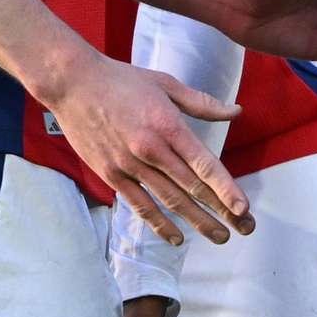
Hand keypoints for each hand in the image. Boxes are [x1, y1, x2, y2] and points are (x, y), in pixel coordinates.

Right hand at [50, 56, 247, 245]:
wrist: (72, 84)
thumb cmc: (120, 80)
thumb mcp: (165, 83)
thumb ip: (202, 103)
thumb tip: (236, 112)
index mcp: (167, 125)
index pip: (203, 164)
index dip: (225, 188)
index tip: (243, 207)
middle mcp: (150, 149)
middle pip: (191, 187)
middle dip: (221, 210)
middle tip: (244, 227)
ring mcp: (129, 165)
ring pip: (169, 200)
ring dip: (197, 221)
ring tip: (220, 236)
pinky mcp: (111, 174)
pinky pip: (140, 205)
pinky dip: (159, 223)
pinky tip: (177, 237)